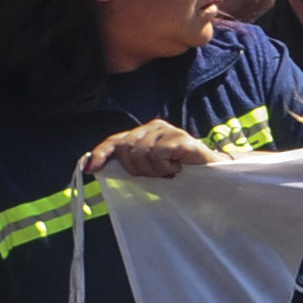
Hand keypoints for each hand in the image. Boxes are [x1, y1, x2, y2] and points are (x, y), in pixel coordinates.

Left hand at [83, 122, 215, 180]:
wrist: (212, 174)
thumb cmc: (179, 172)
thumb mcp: (149, 169)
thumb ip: (128, 164)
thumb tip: (94, 168)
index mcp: (144, 133)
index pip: (115, 141)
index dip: (100, 154)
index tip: (90, 169)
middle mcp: (153, 127)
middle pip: (126, 149)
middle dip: (136, 169)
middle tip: (156, 175)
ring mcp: (168, 131)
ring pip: (140, 154)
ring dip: (153, 171)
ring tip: (169, 172)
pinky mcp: (180, 138)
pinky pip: (158, 155)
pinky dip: (165, 169)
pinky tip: (177, 169)